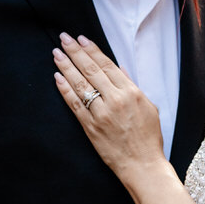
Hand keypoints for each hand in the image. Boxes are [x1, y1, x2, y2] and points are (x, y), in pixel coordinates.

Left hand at [53, 34, 164, 182]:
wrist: (142, 165)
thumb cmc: (148, 137)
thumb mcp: (148, 106)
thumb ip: (132, 86)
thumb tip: (120, 68)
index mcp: (131, 92)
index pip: (107, 65)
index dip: (92, 50)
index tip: (81, 39)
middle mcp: (115, 100)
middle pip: (91, 70)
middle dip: (75, 52)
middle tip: (64, 38)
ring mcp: (101, 114)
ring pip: (80, 84)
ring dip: (66, 67)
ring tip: (56, 53)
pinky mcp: (90, 127)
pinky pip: (74, 104)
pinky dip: (65, 90)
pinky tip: (57, 77)